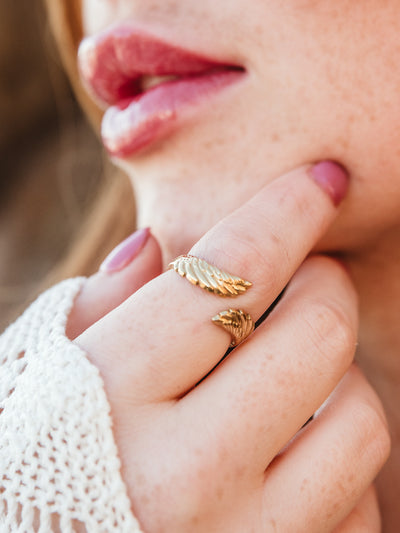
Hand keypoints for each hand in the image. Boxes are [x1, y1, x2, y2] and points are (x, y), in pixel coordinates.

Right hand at [69, 163, 389, 531]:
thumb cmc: (33, 467)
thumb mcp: (34, 379)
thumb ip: (93, 310)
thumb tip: (154, 244)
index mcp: (104, 405)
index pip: (227, 275)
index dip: (287, 210)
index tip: (322, 180)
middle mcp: (180, 480)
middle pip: (317, 335)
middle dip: (323, 283)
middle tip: (304, 277)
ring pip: (360, 420)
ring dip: (336, 378)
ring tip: (286, 377)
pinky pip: (361, 501)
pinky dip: (331, 460)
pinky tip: (285, 455)